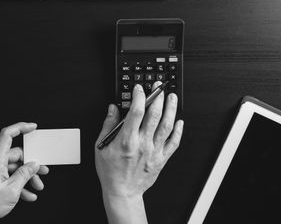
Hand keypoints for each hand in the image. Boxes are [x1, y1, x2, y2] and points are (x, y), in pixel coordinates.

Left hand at [0, 122, 48, 223]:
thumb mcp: (12, 190)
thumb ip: (25, 174)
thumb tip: (34, 164)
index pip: (7, 135)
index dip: (21, 127)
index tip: (32, 127)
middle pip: (15, 155)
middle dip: (30, 166)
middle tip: (41, 174)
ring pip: (13, 167)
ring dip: (26, 177)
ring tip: (36, 187)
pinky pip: (8, 175)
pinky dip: (18, 183)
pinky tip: (27, 195)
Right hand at [95, 82, 183, 223]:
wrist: (122, 192)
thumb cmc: (111, 172)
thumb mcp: (101, 147)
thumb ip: (108, 125)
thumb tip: (113, 109)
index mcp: (127, 140)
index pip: (136, 112)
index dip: (139, 96)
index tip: (139, 88)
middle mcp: (143, 144)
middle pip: (154, 115)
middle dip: (158, 97)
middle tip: (159, 87)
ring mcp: (154, 151)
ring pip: (167, 126)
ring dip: (171, 109)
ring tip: (172, 97)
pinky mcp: (162, 159)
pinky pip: (174, 142)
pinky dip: (178, 130)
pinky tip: (179, 121)